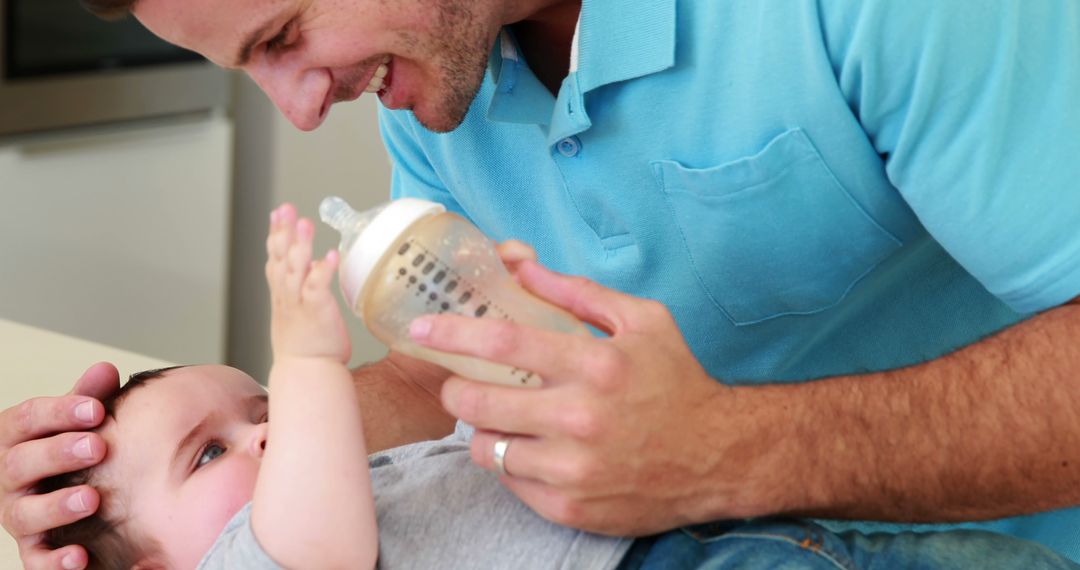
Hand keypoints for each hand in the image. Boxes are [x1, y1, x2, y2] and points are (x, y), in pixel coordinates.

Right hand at [1, 362, 116, 569]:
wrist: (61, 489)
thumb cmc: (68, 447)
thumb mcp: (76, 421)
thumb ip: (89, 398)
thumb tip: (105, 370)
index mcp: (17, 438)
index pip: (28, 419)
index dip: (60, 412)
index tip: (96, 408)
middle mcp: (10, 478)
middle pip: (21, 463)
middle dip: (59, 454)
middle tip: (98, 446)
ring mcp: (18, 514)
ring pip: (25, 513)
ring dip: (57, 506)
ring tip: (91, 499)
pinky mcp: (32, 548)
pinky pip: (35, 560)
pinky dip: (55, 561)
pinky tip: (79, 557)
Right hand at [266, 203, 349, 363]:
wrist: (306, 373)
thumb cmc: (306, 344)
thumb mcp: (297, 309)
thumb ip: (302, 285)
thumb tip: (311, 262)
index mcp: (282, 293)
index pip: (275, 257)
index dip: (275, 233)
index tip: (278, 212)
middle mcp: (286, 295)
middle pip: (281, 257)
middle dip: (283, 231)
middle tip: (287, 208)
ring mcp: (299, 302)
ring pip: (296, 269)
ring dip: (300, 245)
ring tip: (305, 223)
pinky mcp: (316, 311)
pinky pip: (318, 287)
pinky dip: (322, 270)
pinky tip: (329, 255)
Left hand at [407, 260, 740, 535]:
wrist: (719, 456)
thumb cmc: (676, 382)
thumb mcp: (642, 321)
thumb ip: (578, 294)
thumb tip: (522, 268)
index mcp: (594, 365)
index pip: (502, 343)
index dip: (453, 334)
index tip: (423, 329)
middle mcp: (580, 419)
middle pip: (479, 401)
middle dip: (456, 389)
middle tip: (461, 383)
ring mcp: (574, 469)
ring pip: (488, 448)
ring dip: (485, 430)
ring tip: (505, 419)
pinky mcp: (571, 508)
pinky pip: (511, 484)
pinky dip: (512, 465)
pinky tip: (534, 451)